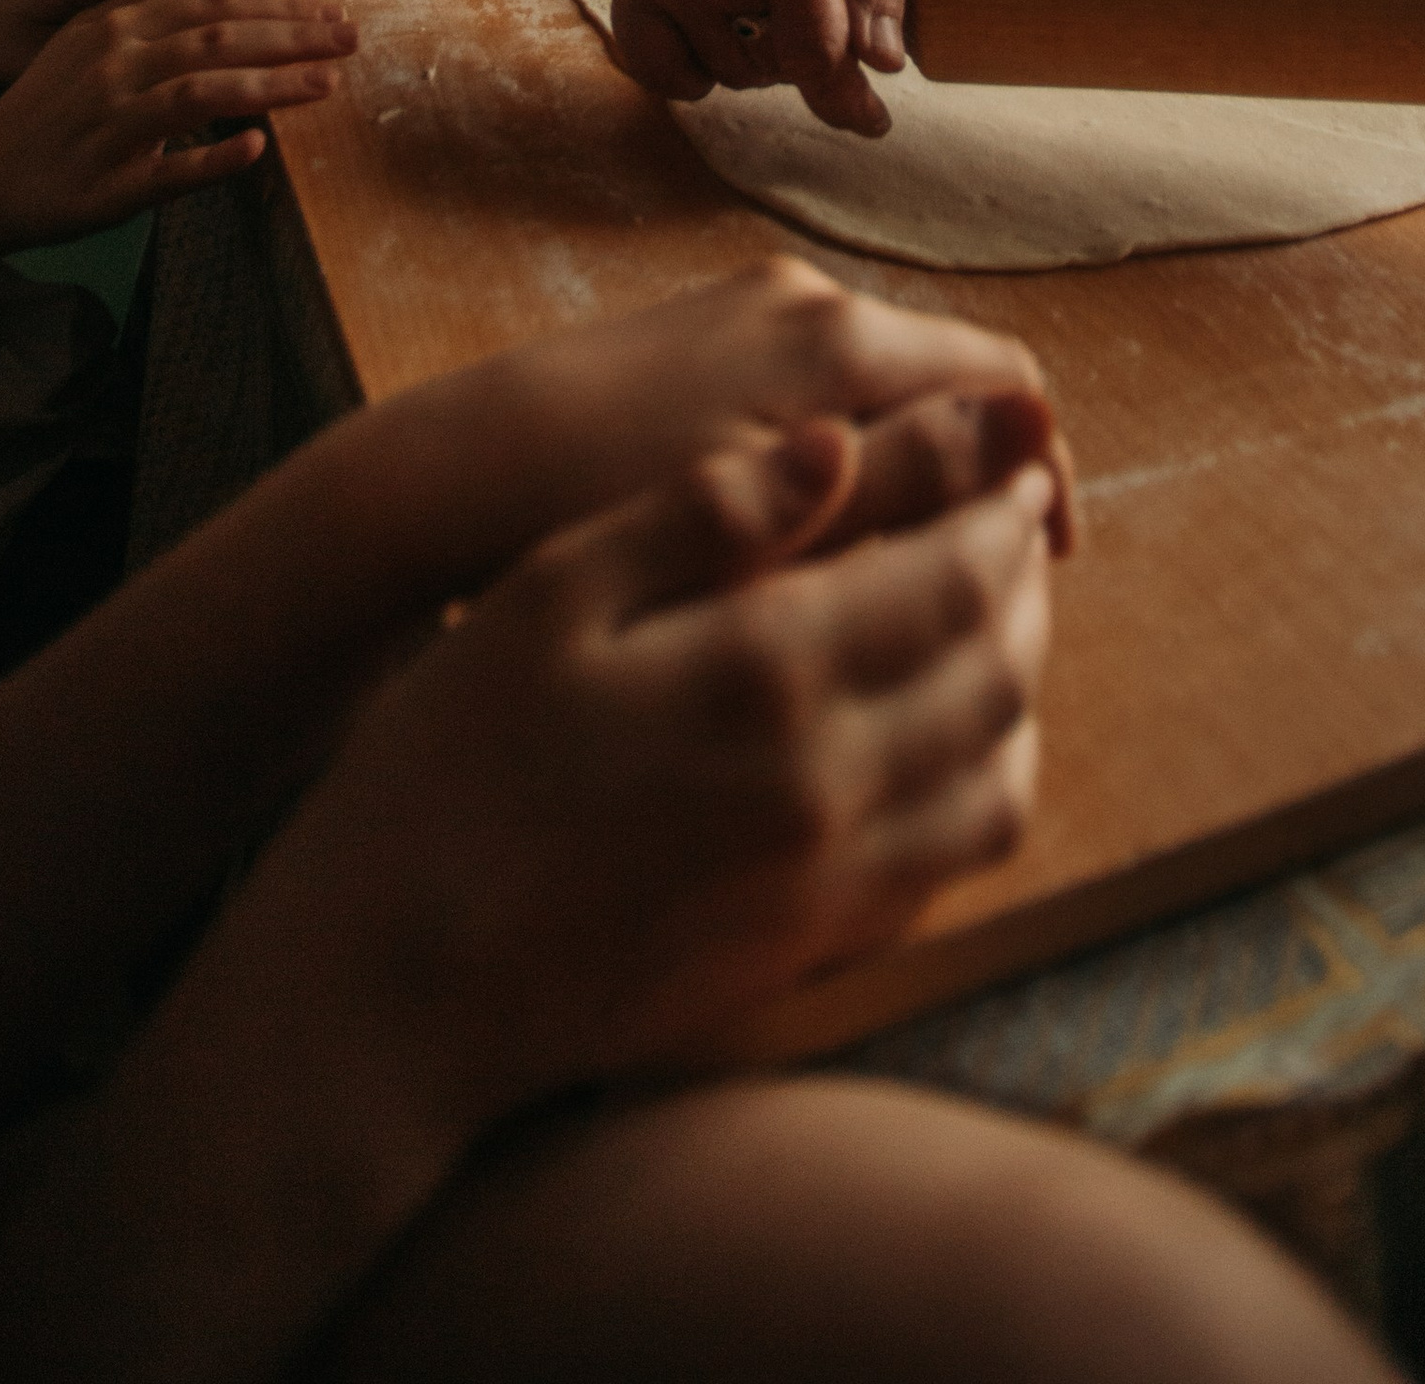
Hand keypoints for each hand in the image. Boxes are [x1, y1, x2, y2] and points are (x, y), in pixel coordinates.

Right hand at [0, 0, 354, 255]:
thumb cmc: (46, 112)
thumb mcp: (86, 44)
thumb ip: (145, 17)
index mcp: (113, 26)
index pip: (211, 4)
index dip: (277, 4)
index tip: (329, 10)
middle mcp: (113, 66)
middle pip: (218, 38)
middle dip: (293, 34)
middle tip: (351, 37)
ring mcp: (110, 125)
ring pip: (203, 93)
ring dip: (271, 85)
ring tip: (327, 83)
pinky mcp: (108, 186)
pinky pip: (170, 173)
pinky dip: (214, 160)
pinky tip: (256, 149)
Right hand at [232, 414, 1052, 1126]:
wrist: (399, 979)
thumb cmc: (446, 763)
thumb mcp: (549, 594)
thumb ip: (701, 517)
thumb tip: (832, 445)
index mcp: (765, 670)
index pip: (954, 574)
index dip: (1001, 507)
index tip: (1016, 463)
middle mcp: (826, 780)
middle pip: (998, 669)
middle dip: (1026, 586)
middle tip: (1019, 526)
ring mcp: (827, 879)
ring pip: (997, 772)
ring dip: (1021, 685)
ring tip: (997, 623)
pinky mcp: (810, 946)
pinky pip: (952, 862)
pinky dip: (986, 783)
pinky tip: (948, 744)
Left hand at [426, 257, 1074, 588]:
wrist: (453, 477)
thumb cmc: (608, 511)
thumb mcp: (774, 526)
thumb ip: (908, 489)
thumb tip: (1033, 452)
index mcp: (838, 337)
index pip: (1007, 383)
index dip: (1041, 475)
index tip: (1041, 569)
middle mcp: (804, 300)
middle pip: (945, 384)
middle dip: (972, 479)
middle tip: (969, 589)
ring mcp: (748, 312)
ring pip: (877, 393)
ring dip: (905, 474)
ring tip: (891, 577)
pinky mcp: (702, 337)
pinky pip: (813, 395)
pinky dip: (840, 461)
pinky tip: (809, 542)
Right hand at [607, 0, 904, 134]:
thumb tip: (883, 62)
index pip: (811, 42)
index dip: (844, 95)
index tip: (870, 118)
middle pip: (769, 64)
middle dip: (801, 51)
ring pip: (720, 70)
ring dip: (750, 54)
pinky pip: (652, 64)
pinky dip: (687, 67)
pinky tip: (713, 27)